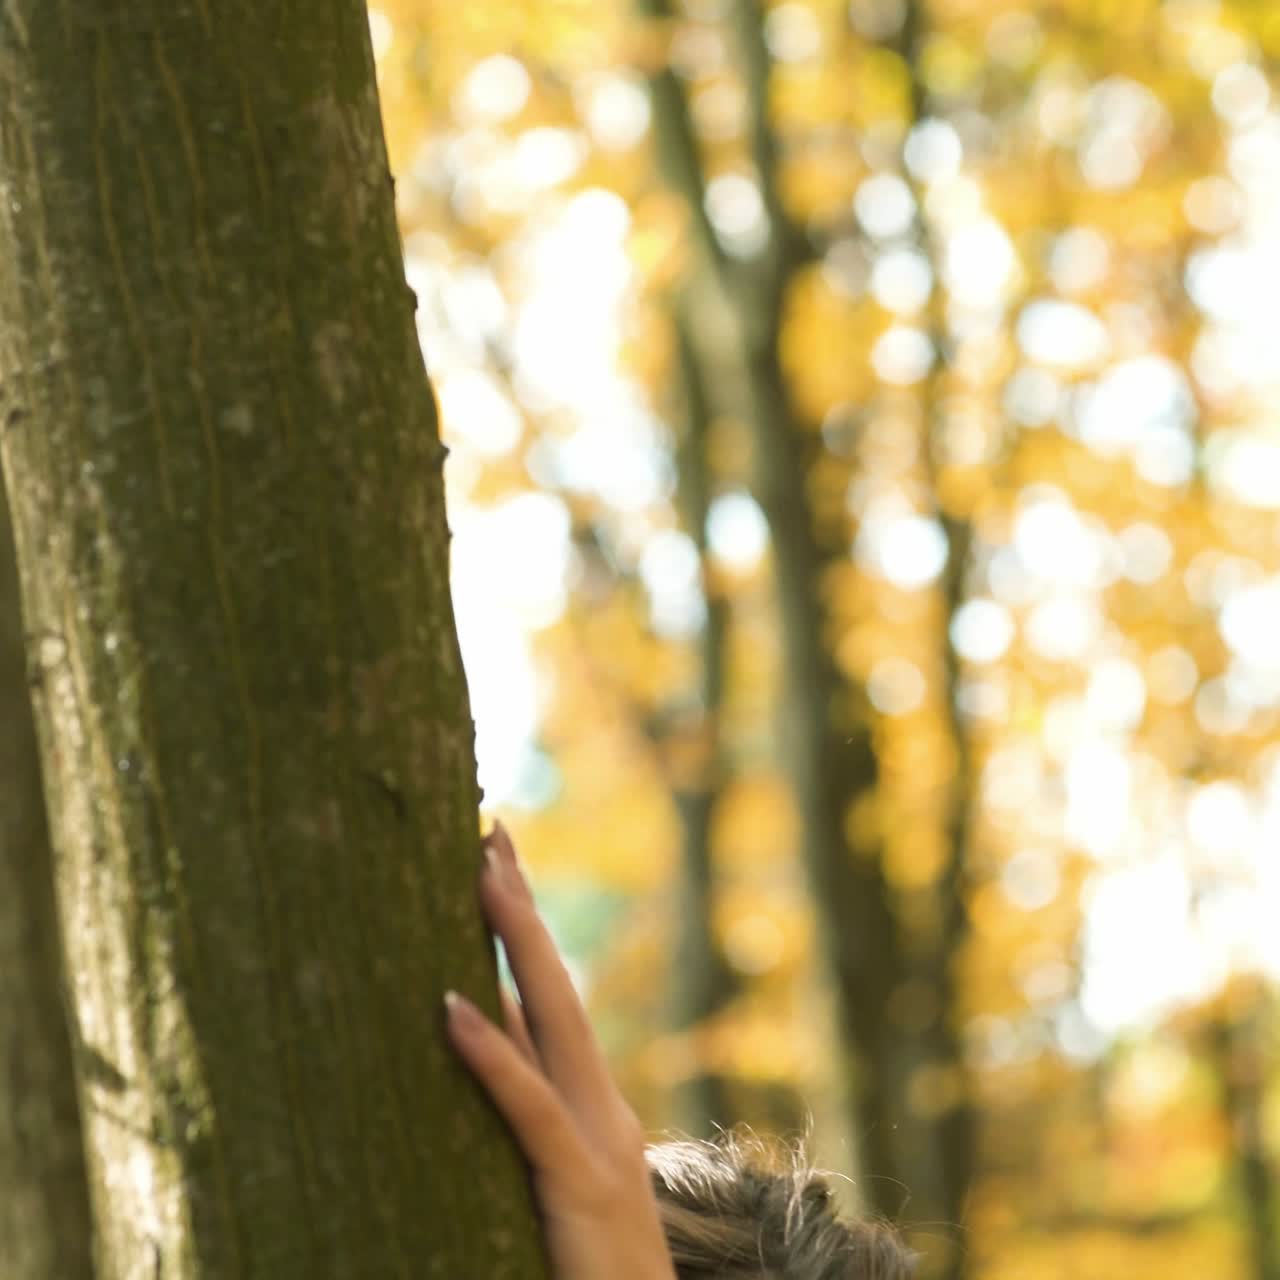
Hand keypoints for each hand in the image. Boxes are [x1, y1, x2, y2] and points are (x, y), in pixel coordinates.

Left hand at [445, 823, 676, 1279]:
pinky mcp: (579, 1187)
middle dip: (520, 908)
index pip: (550, 996)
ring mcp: (598, 1141)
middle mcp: (601, 1105)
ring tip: (480, 877)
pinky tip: (452, 1010)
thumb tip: (471, 1042)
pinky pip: (528, 1110)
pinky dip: (492, 1056)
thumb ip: (523, 1119)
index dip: (523, 928)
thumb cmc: (591, 1273)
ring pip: (553, 1022)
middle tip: (489, 832)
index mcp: (592, 1105)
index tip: (494, 862)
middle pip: (554, 985)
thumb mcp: (556, 1184)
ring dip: (515, 946)